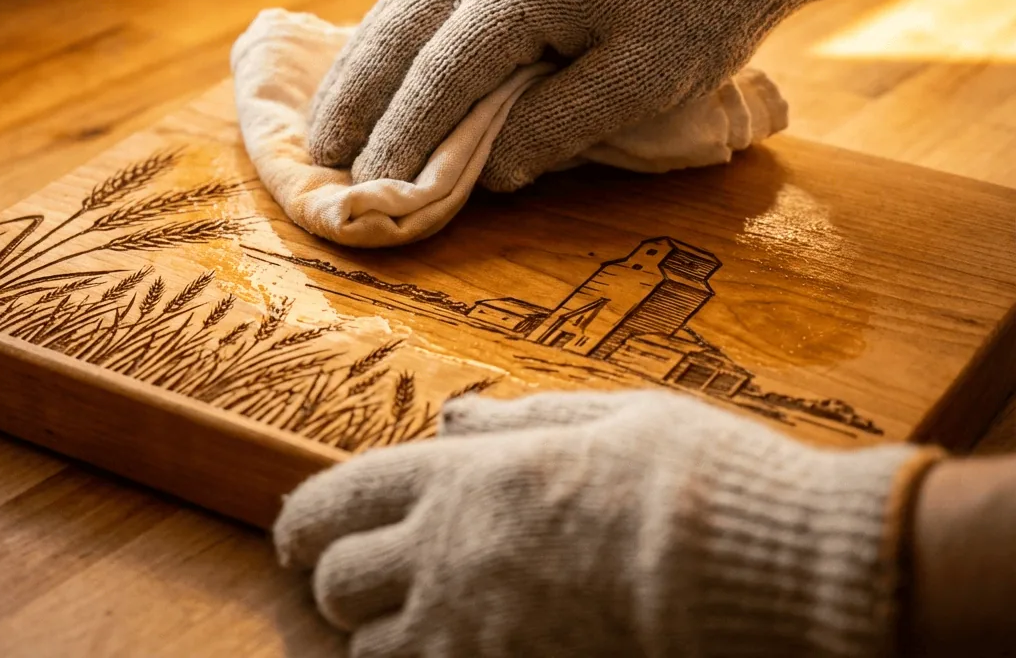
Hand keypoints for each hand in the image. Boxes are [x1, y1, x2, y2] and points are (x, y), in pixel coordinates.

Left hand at [275, 390, 935, 657]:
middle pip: (337, 583)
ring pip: (370, 654)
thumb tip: (453, 421)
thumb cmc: (688, 479)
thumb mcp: (605, 420)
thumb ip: (517, 423)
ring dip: (381, 639)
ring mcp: (472, 634)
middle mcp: (448, 556)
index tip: (299, 535)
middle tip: (364, 582)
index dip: (305, 520)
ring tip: (416, 625)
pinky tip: (460, 650)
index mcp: (464, 477)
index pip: (339, 498)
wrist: (754, 567)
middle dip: (340, 582)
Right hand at [308, 0, 869, 190]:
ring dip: (360, 66)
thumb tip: (482, 170)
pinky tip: (376, 69)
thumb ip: (554, 128)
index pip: (440, 74)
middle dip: (355, 98)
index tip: (374, 187)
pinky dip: (391, 38)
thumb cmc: (699, 10)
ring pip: (400, 6)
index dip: (401, 136)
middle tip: (320, 156)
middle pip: (397, 32)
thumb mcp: (639, 82)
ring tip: (329, 120)